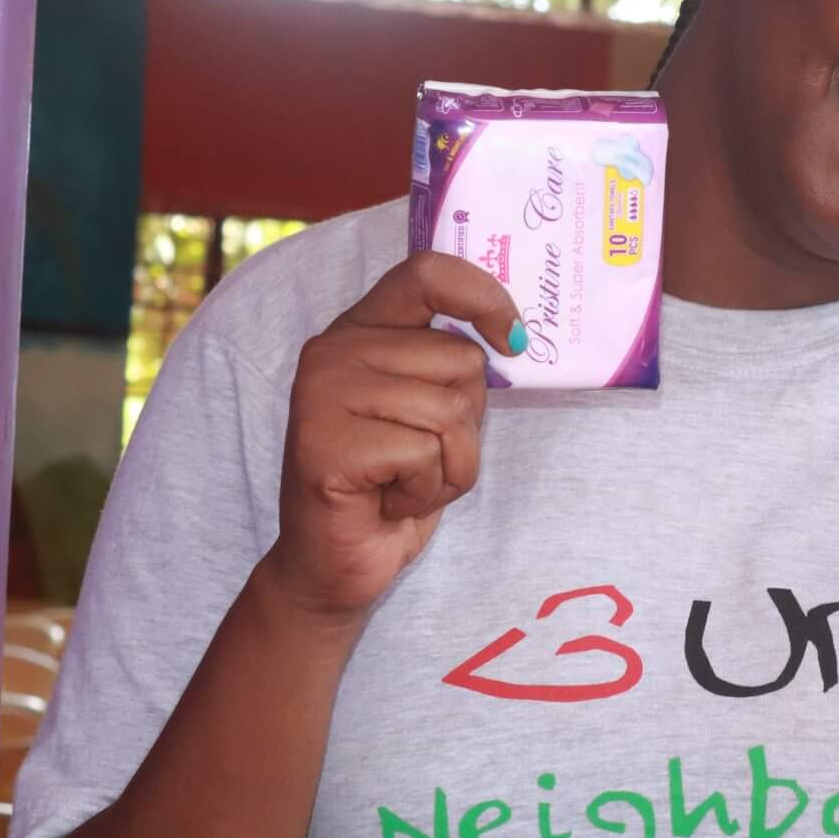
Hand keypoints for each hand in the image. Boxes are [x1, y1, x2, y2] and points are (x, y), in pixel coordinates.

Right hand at [259, 252, 522, 623]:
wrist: (334, 564)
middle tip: (420, 456)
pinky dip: (427, 490)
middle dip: (465, 424)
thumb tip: (517, 338)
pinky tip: (387, 501)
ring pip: (450, 411)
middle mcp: (332, 351)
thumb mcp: (430, 411)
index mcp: (360, 330)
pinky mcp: (325, 443)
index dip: (484, 297)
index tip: (514, 341)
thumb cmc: (393, 484)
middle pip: (461, 360)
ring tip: (403, 481)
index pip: (428, 273)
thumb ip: (451, 366)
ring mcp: (321, 394)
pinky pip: (426, 453)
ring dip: (449, 464)